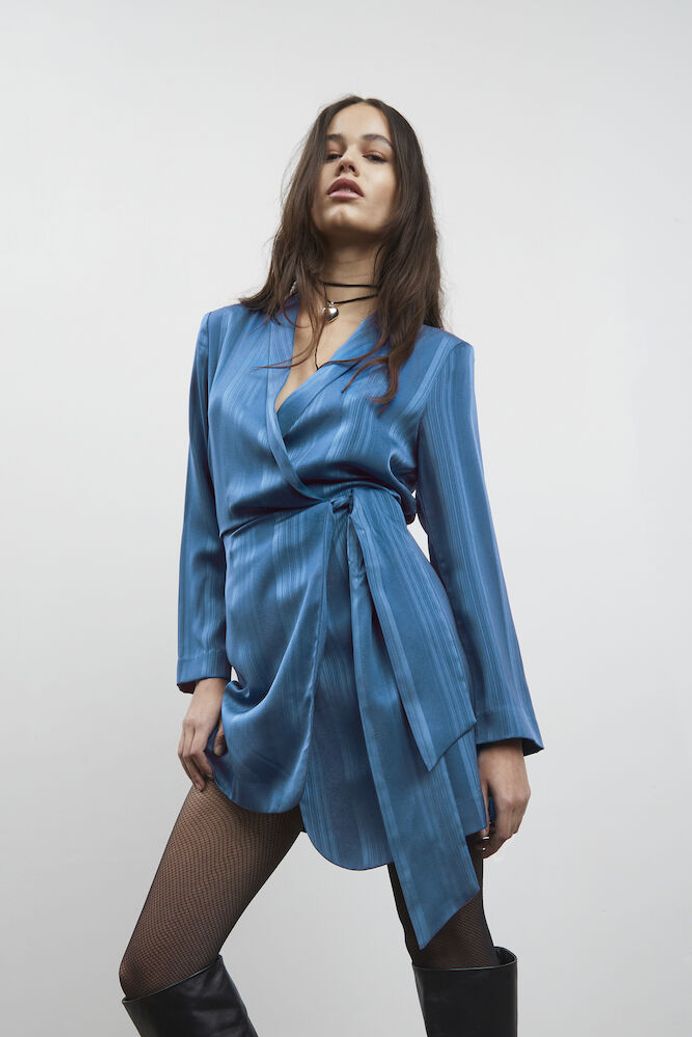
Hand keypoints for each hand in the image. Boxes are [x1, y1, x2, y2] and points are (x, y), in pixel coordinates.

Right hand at [178, 678, 226, 789]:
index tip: (212, 775)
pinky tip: (193, 768)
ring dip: (188, 769)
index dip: (203, 766)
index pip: (196, 751)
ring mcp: (185, 725)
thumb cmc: (222, 696)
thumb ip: (222, 734)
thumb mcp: (227, 714)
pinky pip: (181, 746)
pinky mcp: (185, 724)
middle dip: (193, 773)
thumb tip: (218, 754)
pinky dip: (186, 760)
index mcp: (200, 723)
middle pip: (185, 755)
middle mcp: (189, 725)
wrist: (209, 680)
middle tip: (202, 787)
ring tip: (197, 782)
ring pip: (181, 752)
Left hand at [473, 739, 530, 857]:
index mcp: (507, 801)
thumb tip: (481, 834)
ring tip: (486, 830)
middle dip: (496, 841)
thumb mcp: (478, 784)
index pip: (502, 836)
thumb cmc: (487, 757)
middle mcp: (520, 801)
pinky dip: (509, 819)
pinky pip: (520, 812)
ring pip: (516, 823)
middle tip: (479, 843)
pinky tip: (496, 814)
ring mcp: (525, 796)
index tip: (480, 851)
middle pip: (511, 832)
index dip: (491, 847)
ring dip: (503, 830)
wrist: (504, 738)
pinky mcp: (526, 790)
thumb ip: (481, 811)